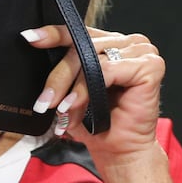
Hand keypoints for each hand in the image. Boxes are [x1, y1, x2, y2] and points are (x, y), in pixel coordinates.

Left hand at [22, 26, 163, 165]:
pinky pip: (109, 70)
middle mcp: (131, 43)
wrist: (121, 150)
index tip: (31, 38)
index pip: (82, 32)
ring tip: (60, 109)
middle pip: (85, 47)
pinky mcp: (151, 66)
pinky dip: (88, 88)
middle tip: (43, 100)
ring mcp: (143, 52)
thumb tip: (37, 47)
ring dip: (73, 87)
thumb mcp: (75, 89)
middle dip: (60, 76)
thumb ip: (67, 67)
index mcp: (115, 43)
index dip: (55, 34)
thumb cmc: (100, 122)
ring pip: (94, 60)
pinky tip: (75, 103)